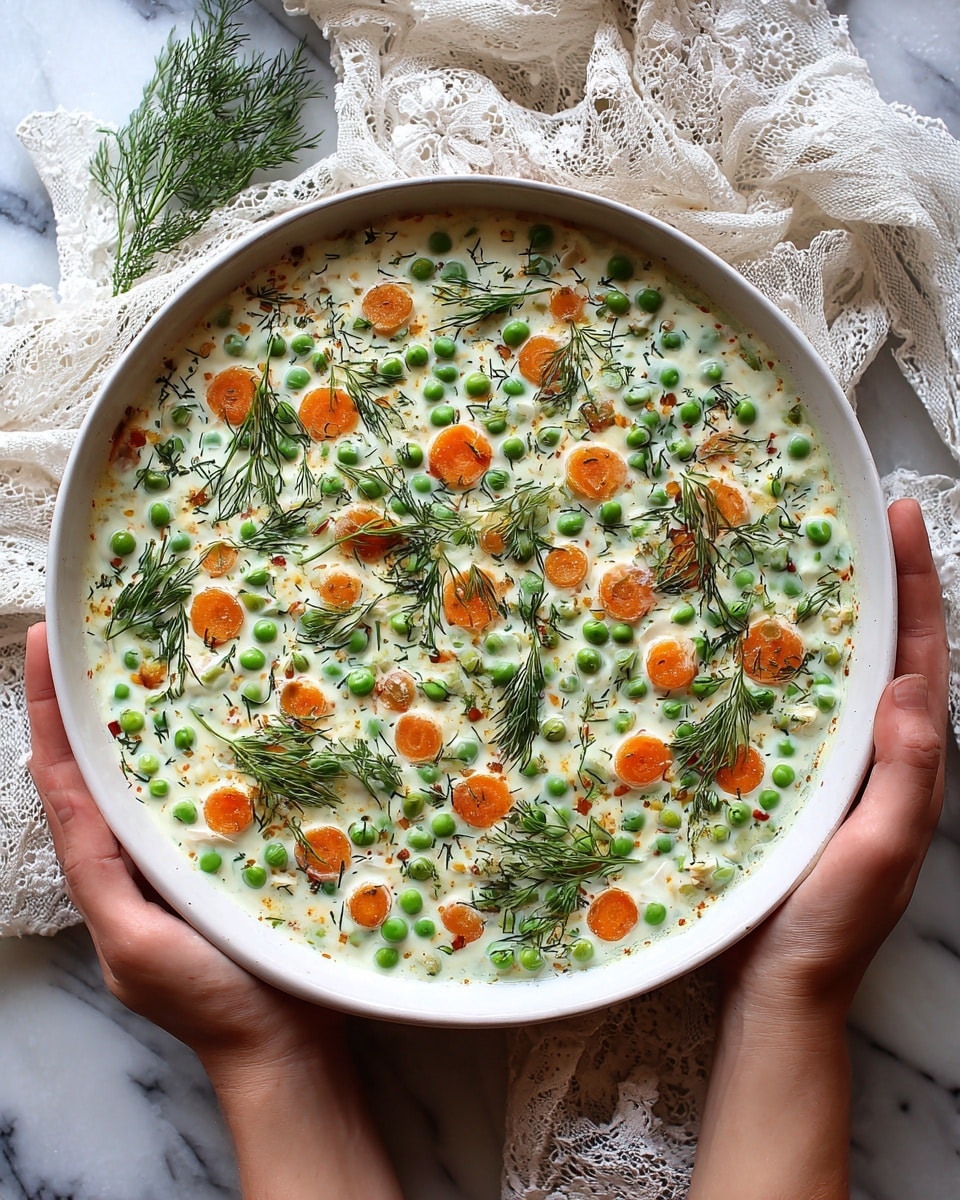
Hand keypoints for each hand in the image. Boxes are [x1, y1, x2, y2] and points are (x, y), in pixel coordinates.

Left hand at [26, 620, 334, 1064]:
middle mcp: (138, 862)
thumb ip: (103, 874)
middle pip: (101, 771)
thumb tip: (71, 794)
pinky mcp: (230, 862)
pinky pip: (201, 800)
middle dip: (87, 707)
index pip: (67, 781)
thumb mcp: (138, 944)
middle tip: (88, 640)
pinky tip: (216, 726)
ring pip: (149, 780)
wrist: (287, 1051)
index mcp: (106, 878)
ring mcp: (183, 862)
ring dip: (138, 724)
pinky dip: (193, 757)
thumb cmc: (214, 1003)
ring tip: (142, 664)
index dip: (53, 714)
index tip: (46, 647)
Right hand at [722, 497, 948, 1017]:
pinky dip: (797, 665)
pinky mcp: (797, 782)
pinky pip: (805, 708)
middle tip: (861, 522)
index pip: (923, 657)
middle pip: (894, 653)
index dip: (915, 586)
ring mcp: (840, 769)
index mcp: (912, 766)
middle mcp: (882, 757)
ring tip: (816, 563)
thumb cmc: (831, 926)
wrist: (778, 987)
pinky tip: (763, 646)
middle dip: (887, 585)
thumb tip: (914, 686)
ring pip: (848, 676)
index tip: (900, 520)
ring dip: (841, 617)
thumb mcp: (881, 851)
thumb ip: (908, 775)